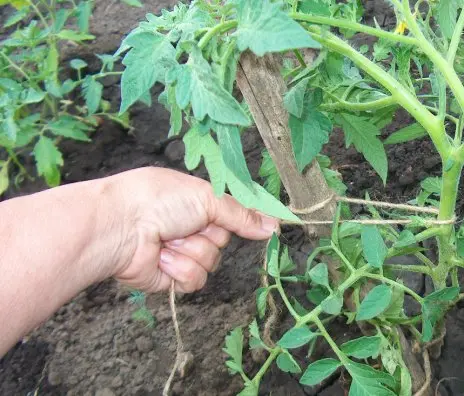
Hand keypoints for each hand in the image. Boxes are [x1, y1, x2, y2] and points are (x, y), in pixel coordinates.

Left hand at [104, 167, 278, 292]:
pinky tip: (161, 257)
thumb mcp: (207, 198)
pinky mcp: (171, 278)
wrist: (120, 227)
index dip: (245, 222)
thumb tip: (274, 226)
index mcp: (196, 203)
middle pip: (223, 241)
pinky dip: (179, 268)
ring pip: (210, 262)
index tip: (268, 226)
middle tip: (185, 224)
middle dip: (208, 234)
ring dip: (191, 250)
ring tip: (167, 240)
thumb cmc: (158, 200)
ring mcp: (180, 253)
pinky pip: (194, 280)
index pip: (232, 215)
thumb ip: (242, 215)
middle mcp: (188, 228)